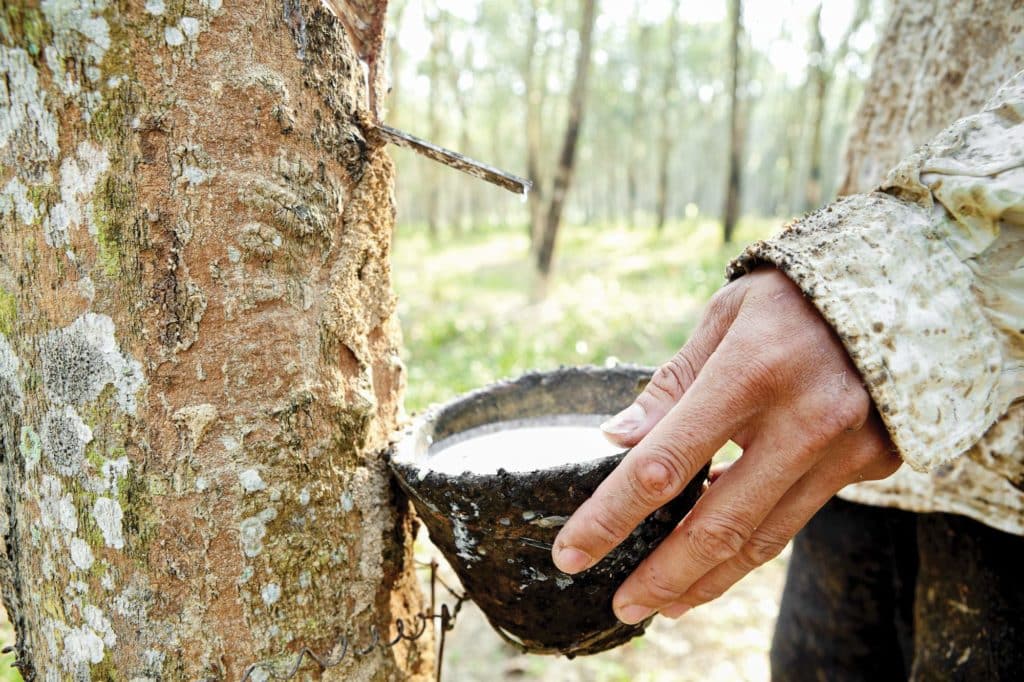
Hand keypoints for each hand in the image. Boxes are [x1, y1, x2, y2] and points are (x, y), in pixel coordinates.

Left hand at [551, 268, 900, 623]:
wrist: (902, 284)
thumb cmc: (792, 295)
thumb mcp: (723, 319)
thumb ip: (672, 386)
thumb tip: (618, 441)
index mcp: (751, 371)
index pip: (664, 464)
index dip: (611, 517)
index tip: (572, 552)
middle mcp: (804, 418)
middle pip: (717, 524)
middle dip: (660, 574)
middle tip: (622, 605)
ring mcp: (844, 447)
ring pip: (763, 538)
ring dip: (708, 579)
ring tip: (665, 603)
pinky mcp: (871, 462)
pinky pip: (796, 515)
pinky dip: (752, 544)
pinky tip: (715, 558)